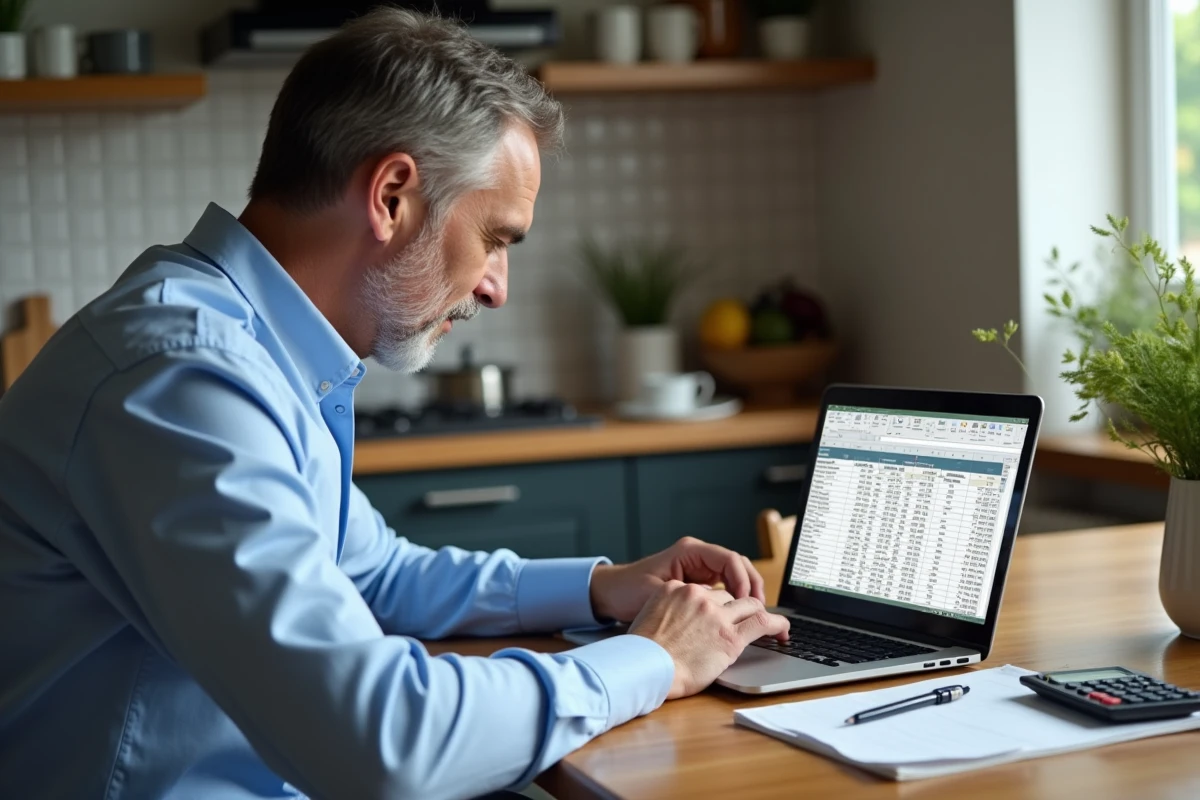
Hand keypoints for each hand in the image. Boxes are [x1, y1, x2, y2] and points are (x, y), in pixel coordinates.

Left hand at [589, 536, 766, 622]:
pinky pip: (725, 586)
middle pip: (738, 564)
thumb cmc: (628, 590)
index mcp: (690, 551)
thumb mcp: (656, 593)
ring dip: (746, 593)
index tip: (746, 603)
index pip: (729, 559)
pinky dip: (734, 599)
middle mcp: (697, 556)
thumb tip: (715, 607)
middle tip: (758, 610)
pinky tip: (737, 616)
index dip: (742, 580)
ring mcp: (699, 568)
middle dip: (751, 585)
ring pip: (735, 575)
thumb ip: (685, 597)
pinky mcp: (698, 582)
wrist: (611, 593)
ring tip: (753, 615)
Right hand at [629, 581, 789, 698]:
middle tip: (744, 621)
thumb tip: (682, 623)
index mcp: (677, 589)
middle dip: (737, 608)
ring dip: (759, 612)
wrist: (645, 668)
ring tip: (769, 623)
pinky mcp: (730, 636)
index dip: (714, 604)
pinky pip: (762, 622)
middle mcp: (699, 596)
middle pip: (727, 597)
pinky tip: (783, 630)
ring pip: (748, 605)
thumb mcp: (648, 618)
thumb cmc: (642, 653)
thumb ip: (668, 613)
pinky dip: (777, 623)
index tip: (719, 614)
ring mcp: (716, 615)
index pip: (705, 590)